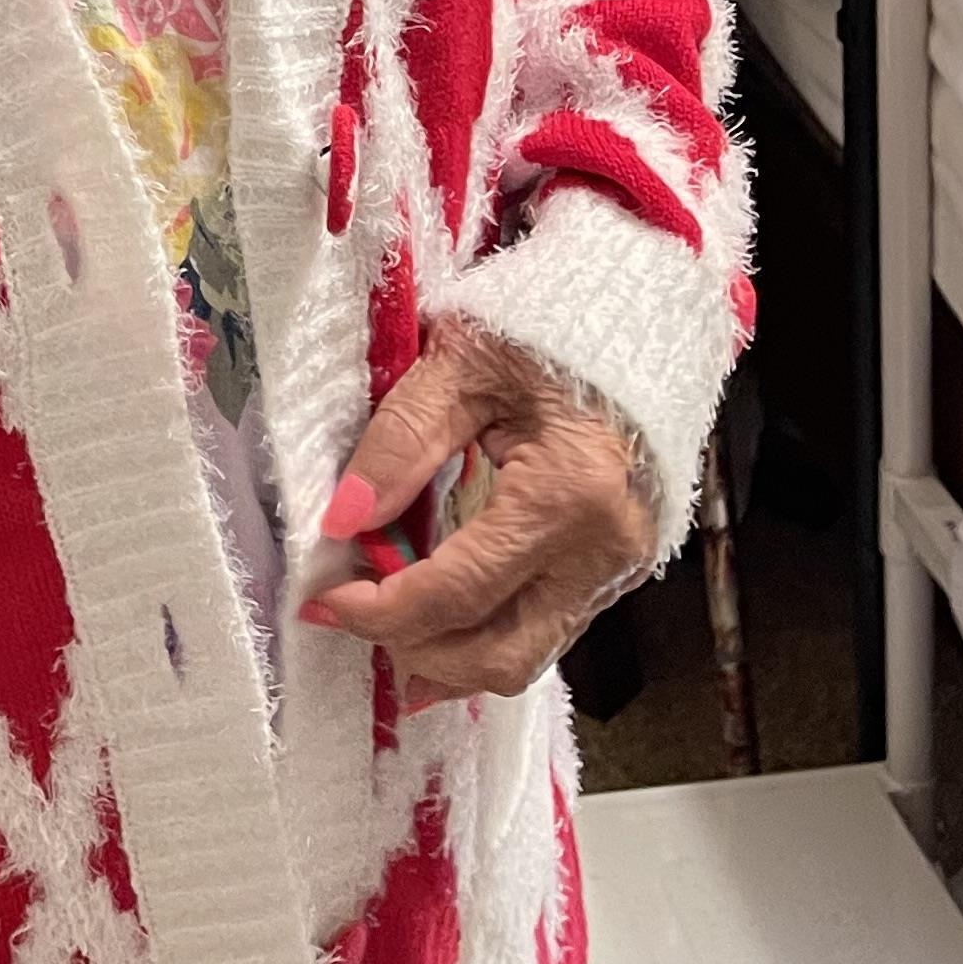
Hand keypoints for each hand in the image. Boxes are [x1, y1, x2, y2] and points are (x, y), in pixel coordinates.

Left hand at [299, 322, 654, 705]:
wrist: (641, 307)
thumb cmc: (555, 322)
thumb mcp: (465, 361)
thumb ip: (402, 439)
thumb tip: (342, 516)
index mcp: (571, 495)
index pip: (458, 592)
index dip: (379, 610)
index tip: (321, 600)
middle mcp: (606, 550)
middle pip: (500, 657)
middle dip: (415, 653)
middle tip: (348, 616)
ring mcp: (621, 565)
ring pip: (528, 657)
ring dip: (449, 654)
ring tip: (383, 623)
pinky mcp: (618, 564)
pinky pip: (545, 625)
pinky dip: (485, 630)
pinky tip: (438, 614)